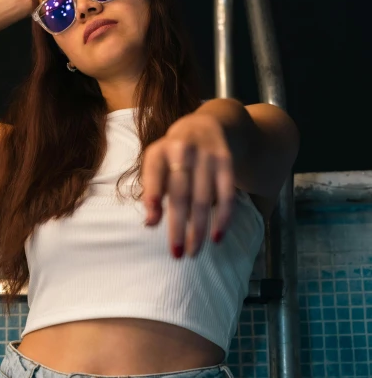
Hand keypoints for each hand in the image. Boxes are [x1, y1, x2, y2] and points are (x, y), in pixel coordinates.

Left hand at [141, 113, 235, 257]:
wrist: (208, 124)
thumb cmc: (175, 153)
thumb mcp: (158, 163)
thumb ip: (152, 190)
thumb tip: (150, 223)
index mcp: (160, 151)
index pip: (154, 175)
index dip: (153, 196)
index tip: (152, 222)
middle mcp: (183, 150)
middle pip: (180, 194)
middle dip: (178, 226)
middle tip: (177, 254)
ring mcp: (207, 155)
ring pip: (203, 199)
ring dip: (200, 229)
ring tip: (194, 252)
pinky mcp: (226, 161)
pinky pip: (226, 194)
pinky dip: (223, 218)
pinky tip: (218, 237)